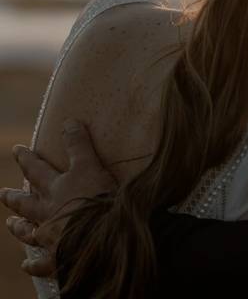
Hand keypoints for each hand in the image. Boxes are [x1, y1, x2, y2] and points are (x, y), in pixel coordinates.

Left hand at [1, 119, 115, 276]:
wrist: (99, 236)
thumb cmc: (96, 199)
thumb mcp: (91, 166)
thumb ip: (80, 145)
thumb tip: (68, 122)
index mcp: (56, 188)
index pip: (37, 170)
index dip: (27, 159)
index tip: (17, 150)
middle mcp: (48, 212)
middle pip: (26, 202)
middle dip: (14, 196)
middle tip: (2, 193)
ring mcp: (50, 236)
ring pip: (29, 231)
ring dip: (19, 227)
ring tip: (10, 223)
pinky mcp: (57, 258)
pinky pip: (41, 264)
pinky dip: (33, 265)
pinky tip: (26, 265)